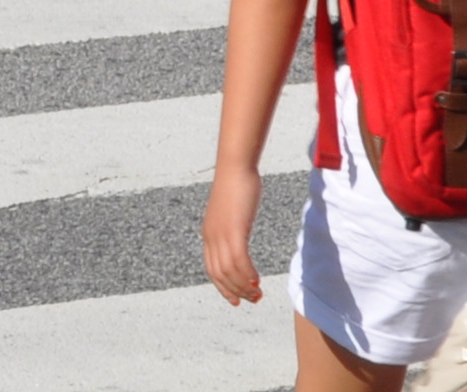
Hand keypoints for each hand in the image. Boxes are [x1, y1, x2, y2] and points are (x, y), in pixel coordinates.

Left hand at [199, 158, 265, 306]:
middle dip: (236, 291)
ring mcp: (221, 234)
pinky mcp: (234, 230)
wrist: (235, 167)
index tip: (236, 300)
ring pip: (230, 272)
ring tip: (258, 294)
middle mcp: (211, 237)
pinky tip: (257, 279)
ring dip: (244, 286)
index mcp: (208, 234)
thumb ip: (233, 227)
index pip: (212, 270)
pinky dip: (248, 274)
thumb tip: (241, 235)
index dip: (223, 288)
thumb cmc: (236, 185)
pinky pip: (240, 260)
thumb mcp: (231, 212)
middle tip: (253, 299)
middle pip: (220, 275)